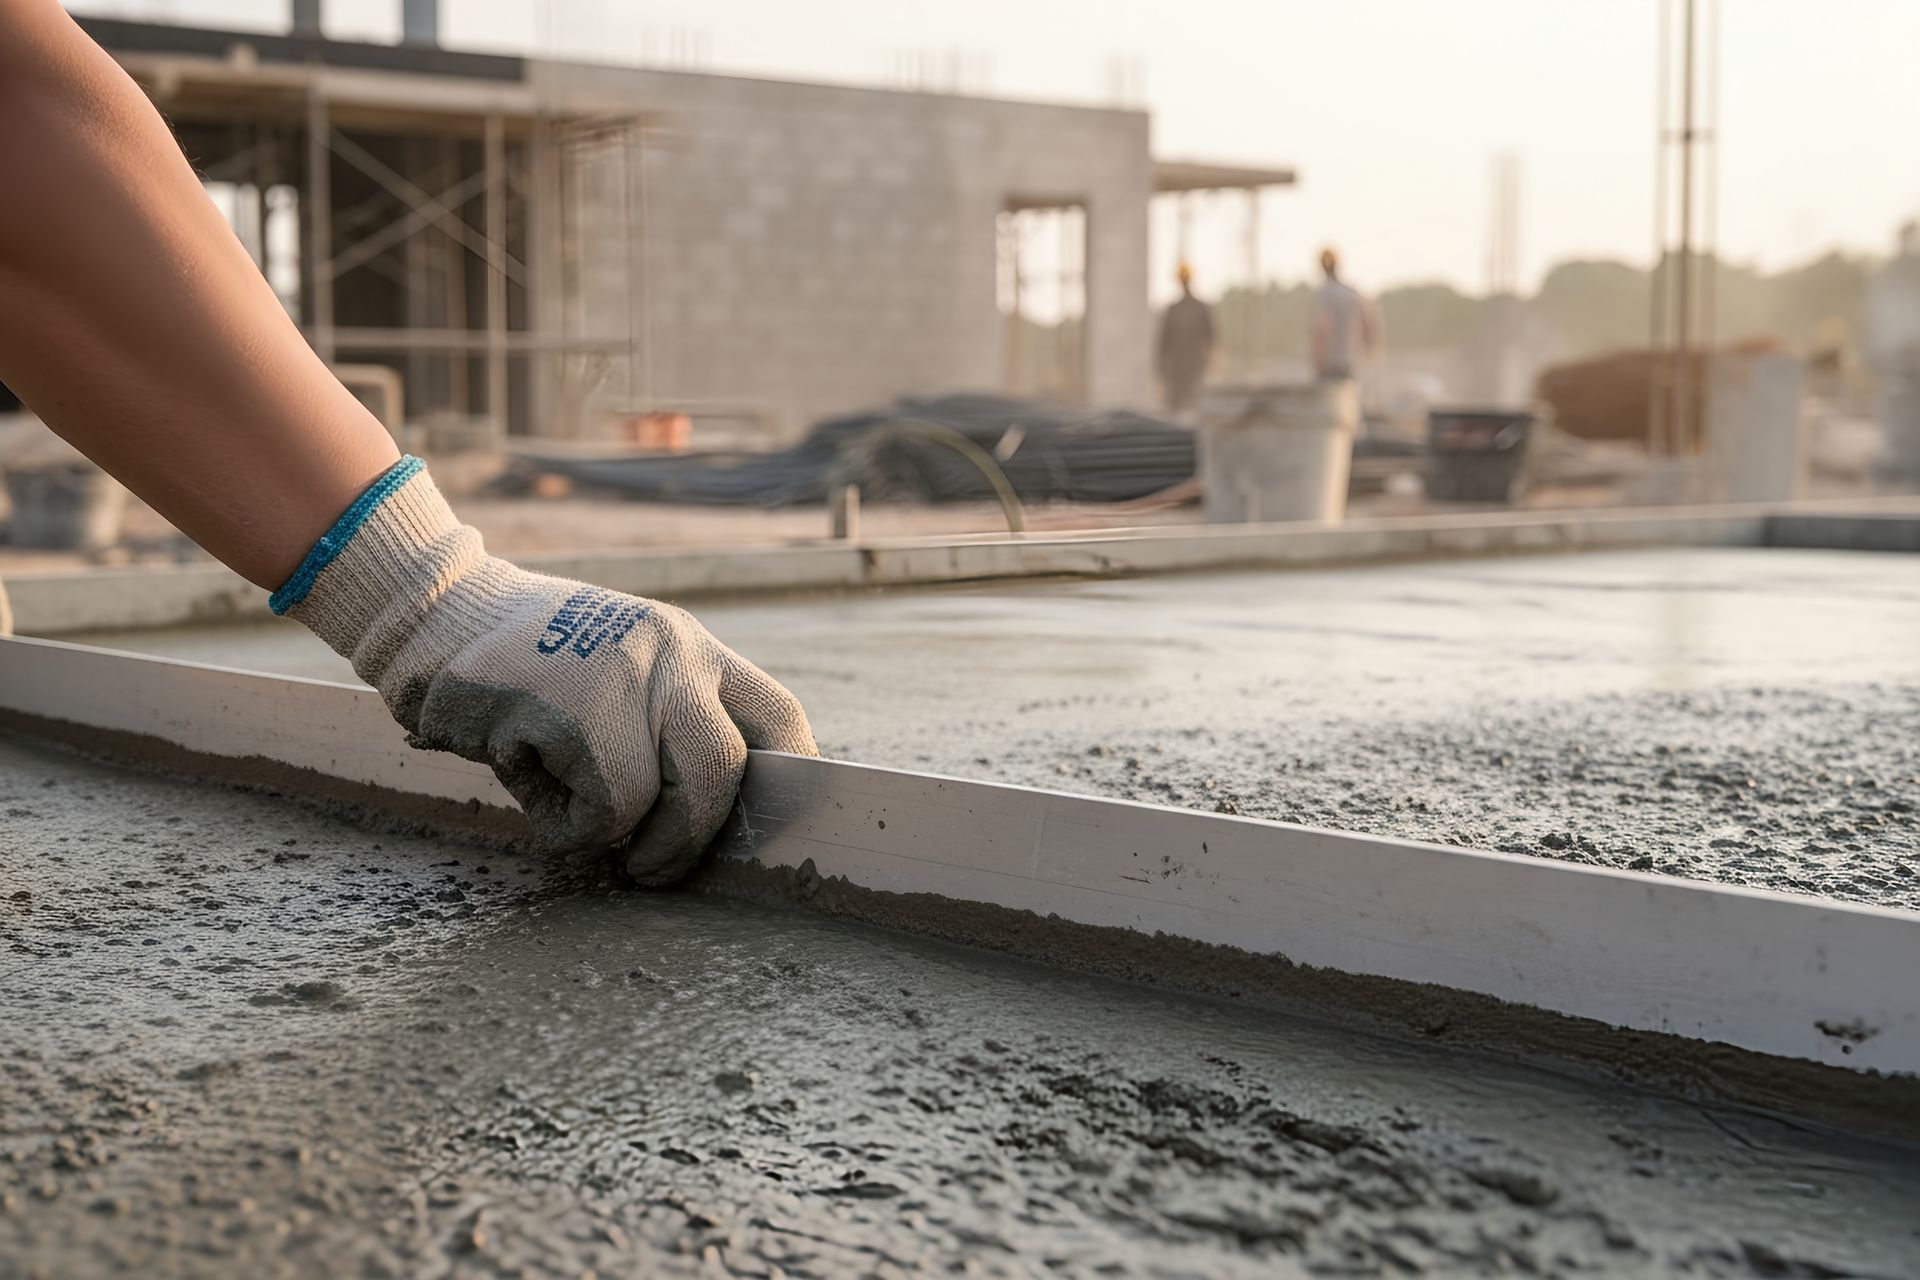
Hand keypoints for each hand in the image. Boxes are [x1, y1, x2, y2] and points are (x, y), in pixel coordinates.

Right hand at [274, 459, 814, 883]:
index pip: (776, 716)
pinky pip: (597, 807)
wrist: (433, 609)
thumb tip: (712, 819)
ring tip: (566, 806)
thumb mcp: (618, 671)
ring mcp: (625, 676)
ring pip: (660, 799)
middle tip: (652, 867)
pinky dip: (560, 820)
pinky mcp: (570, 706)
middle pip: (728, 771)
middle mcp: (672, 654)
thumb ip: (664, 723)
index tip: (773, 828)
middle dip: (693, 838)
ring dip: (616, 833)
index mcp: (690, 648)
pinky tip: (520, 773)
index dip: (789, 781)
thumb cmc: (527, 665)